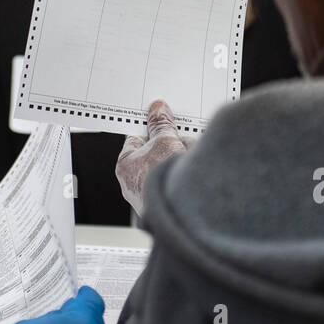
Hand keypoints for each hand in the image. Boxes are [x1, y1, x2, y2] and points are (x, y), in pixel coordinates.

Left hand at [116, 99, 195, 216]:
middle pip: (156, 151)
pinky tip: (197, 167)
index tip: (161, 117)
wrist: (184, 213)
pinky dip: (188, 171)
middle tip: (182, 135)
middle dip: (172, 142)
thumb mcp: (165, 141)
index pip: (136, 138)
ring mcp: (153, 193)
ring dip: (183, 155)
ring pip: (170, 165)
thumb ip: (162, 125)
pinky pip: (179, 179)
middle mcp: (135, 182)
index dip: (150, 126)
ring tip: (193, 153)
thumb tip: (158, 110)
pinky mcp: (169, 201)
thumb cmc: (165, 182)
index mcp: (125, 166)